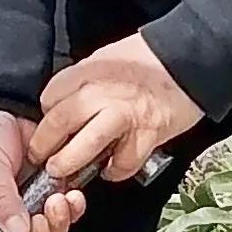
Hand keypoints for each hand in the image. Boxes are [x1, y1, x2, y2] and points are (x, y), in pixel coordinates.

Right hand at [0, 110, 82, 231]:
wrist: (1, 107)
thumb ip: (0, 198)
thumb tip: (16, 230)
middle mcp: (2, 219)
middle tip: (42, 218)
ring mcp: (26, 209)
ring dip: (58, 223)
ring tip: (58, 199)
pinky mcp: (46, 195)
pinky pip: (64, 215)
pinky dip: (72, 208)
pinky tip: (71, 194)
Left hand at [31, 31, 200, 194]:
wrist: (190, 59)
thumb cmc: (148, 59)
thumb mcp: (105, 58)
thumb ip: (83, 81)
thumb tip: (65, 103)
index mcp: (88, 71)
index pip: (50, 97)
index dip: (44, 116)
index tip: (46, 128)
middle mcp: (102, 93)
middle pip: (59, 123)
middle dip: (43, 146)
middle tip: (41, 158)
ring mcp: (125, 115)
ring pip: (85, 145)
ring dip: (70, 163)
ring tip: (64, 173)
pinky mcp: (147, 134)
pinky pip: (123, 162)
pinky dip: (115, 171)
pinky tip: (111, 169)